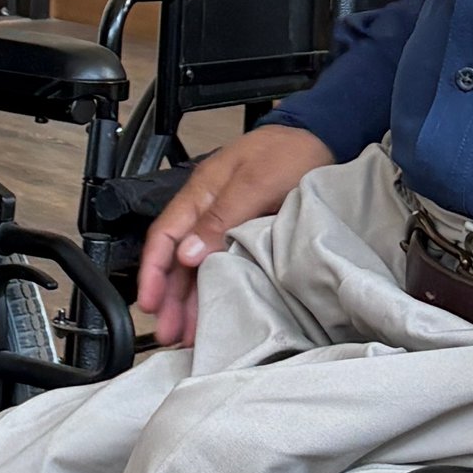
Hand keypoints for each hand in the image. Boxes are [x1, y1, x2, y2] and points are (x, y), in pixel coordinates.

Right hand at [136, 123, 332, 346]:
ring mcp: (226, 225)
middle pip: (177, 261)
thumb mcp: (254, 182)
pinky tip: (214, 311)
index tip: (150, 303)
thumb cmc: (287, 152)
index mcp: (200, 194)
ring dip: (190, 302)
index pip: (164, 237)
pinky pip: (222, 267)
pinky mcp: (247, 236)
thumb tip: (187, 253)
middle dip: (169, 299)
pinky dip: (214, 291)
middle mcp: (207, 212)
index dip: (153, 272)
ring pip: (197, 269)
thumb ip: (221, 217)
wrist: (322, 137)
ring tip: (186, 335)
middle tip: (168, 334)